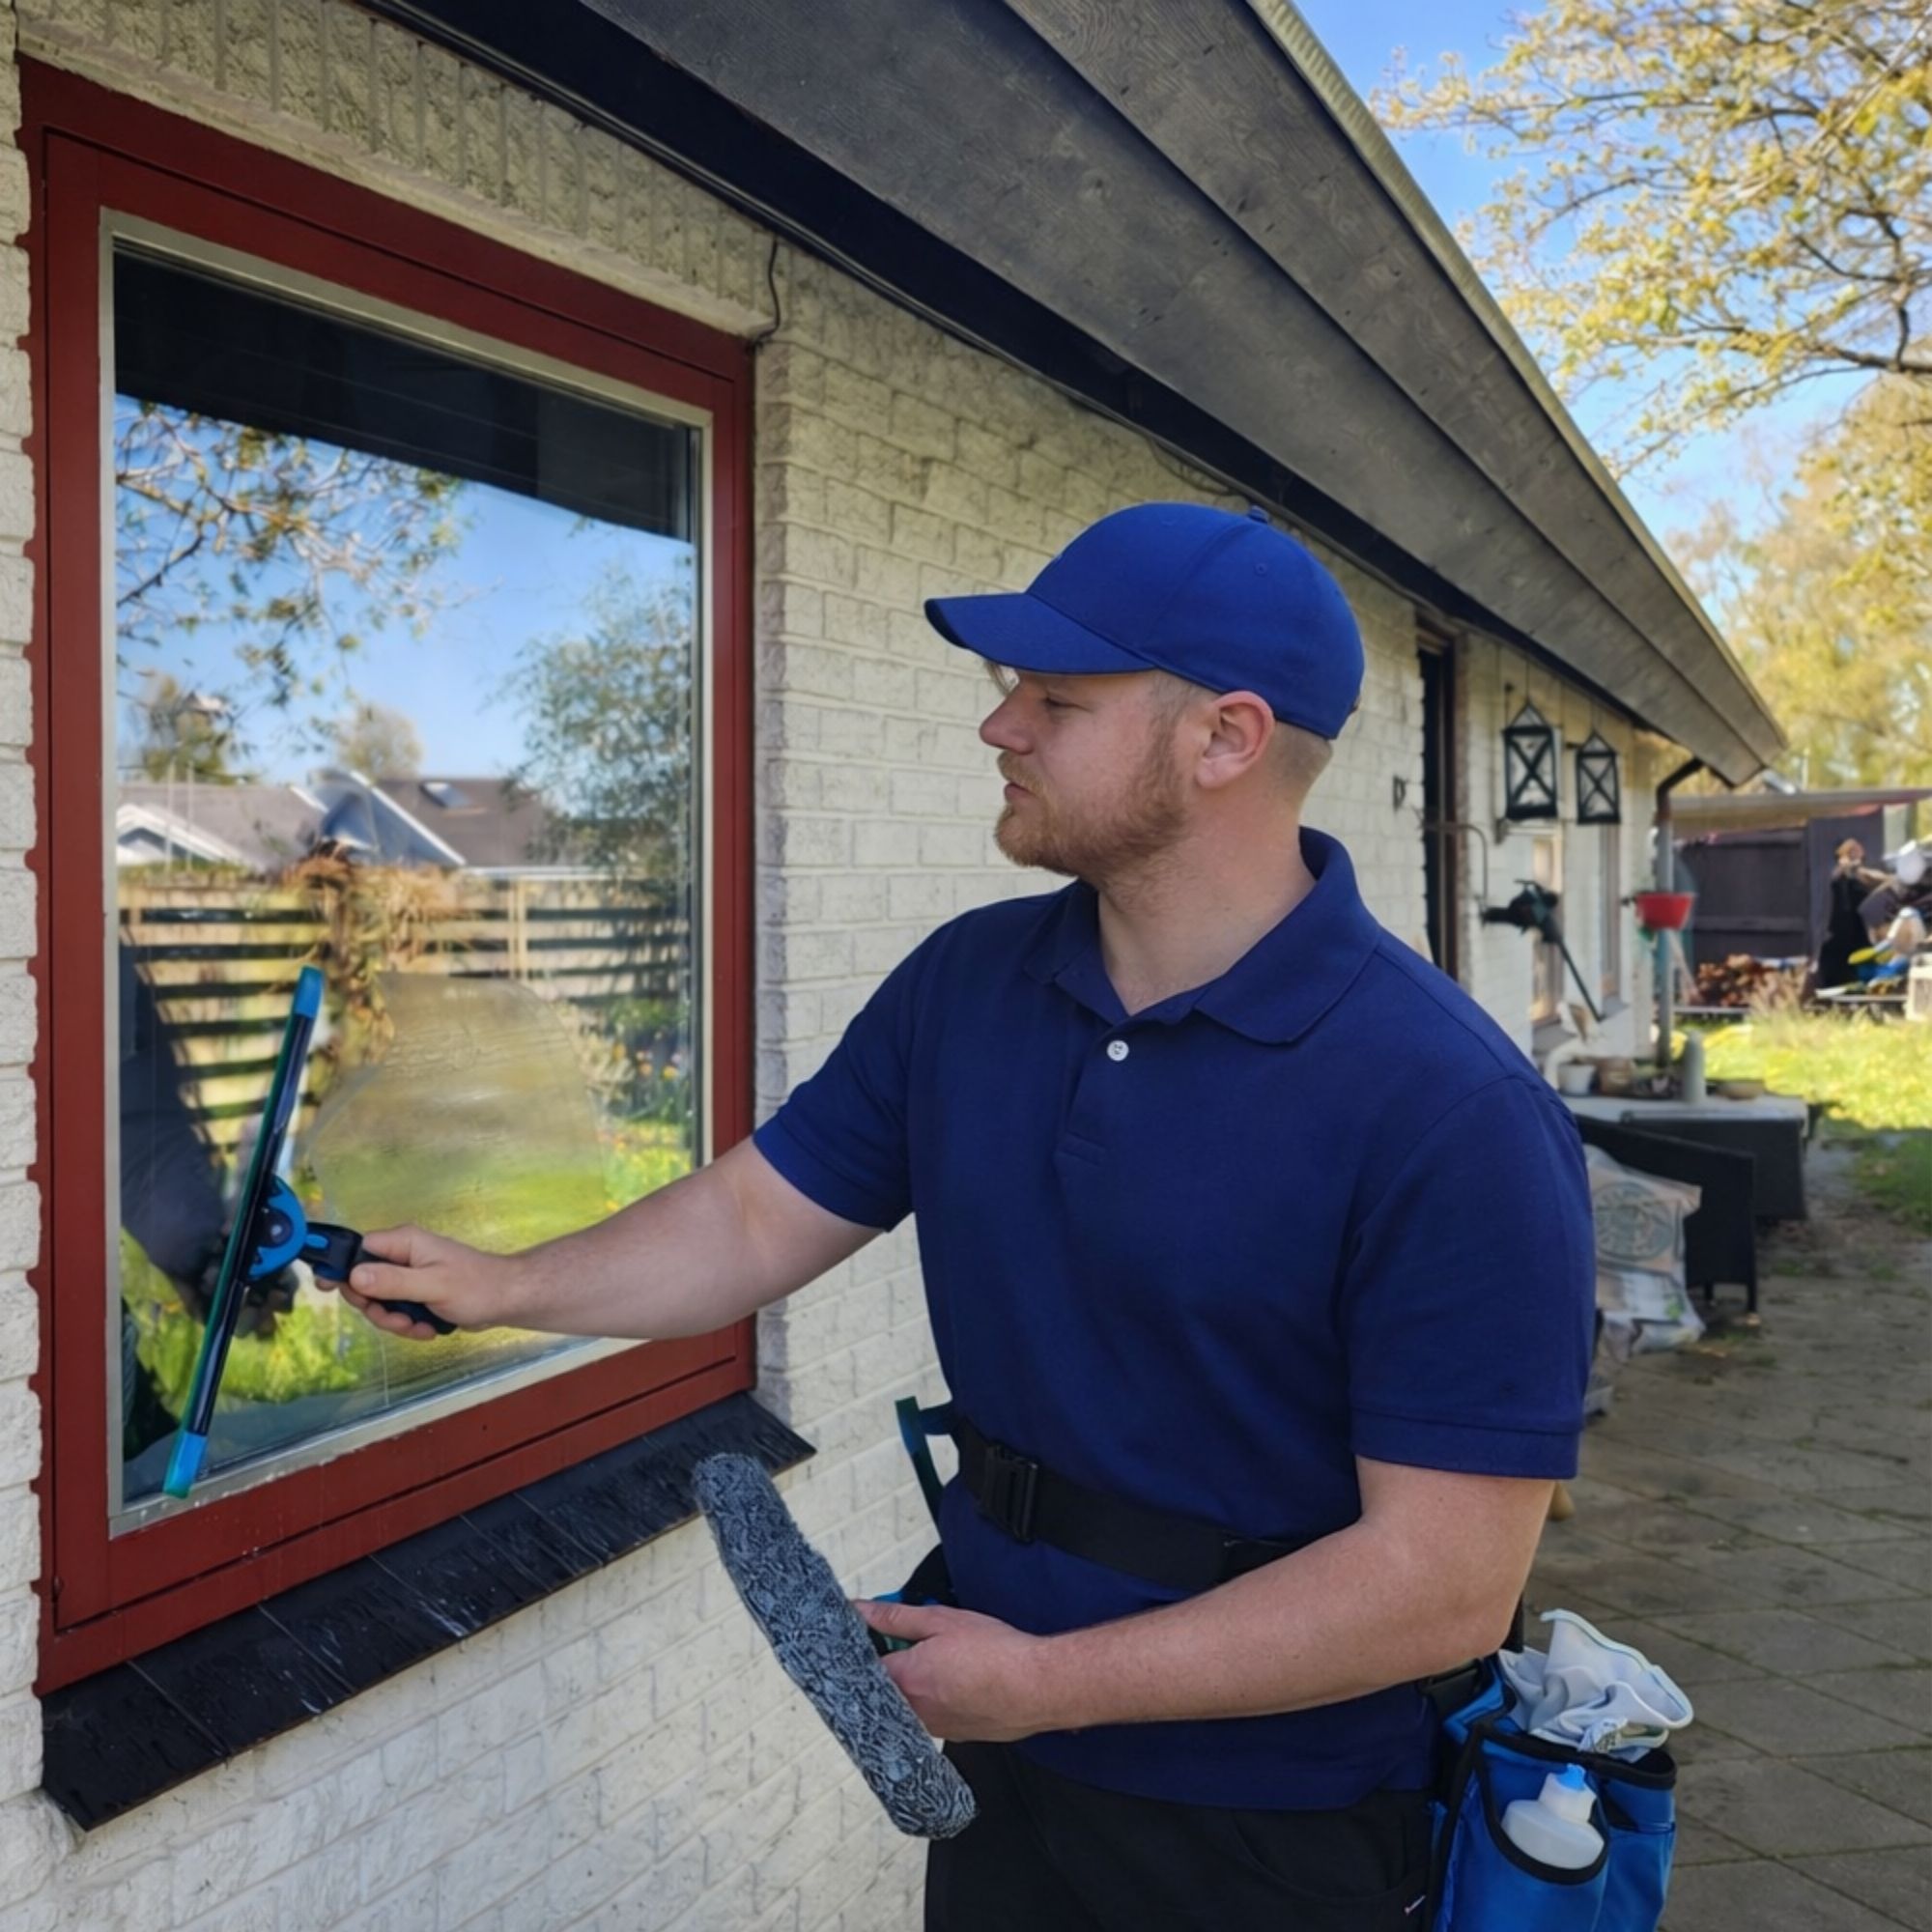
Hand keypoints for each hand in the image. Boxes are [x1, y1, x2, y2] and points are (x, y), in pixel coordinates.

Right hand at [338, 1224, 511, 1339]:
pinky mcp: (416, 1294)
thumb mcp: (432, 1285)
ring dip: (394, 1320)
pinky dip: (408, 1324)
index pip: (357, 1249)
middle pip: (363, 1281)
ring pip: (379, 1301)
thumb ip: (393, 1281)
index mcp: (404, 1242)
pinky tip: (428, 1328)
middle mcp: (403, 1256)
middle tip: (397, 1319)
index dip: (341, 1269)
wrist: (506, 1300)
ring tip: (419, 1326)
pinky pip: (396, 1311)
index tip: (329, 1289)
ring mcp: (409, 1276)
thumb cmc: (476, 1287)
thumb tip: (354, 1276)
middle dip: (376, 1307)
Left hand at [853, 1599, 1055, 1742]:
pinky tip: (959, 1680)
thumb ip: (895, 1617)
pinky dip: (936, 1697)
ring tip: (945, 1659)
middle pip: (885, 1685)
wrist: (1036, 1687)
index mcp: (904, 1680)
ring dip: (916, 1681)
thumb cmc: (995, 1654)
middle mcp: (913, 1711)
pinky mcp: (954, 1736)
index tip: (876, 1631)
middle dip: (895, 1661)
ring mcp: (933, 1728)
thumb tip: (861, 1610)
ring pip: (908, 1702)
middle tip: (919, 1640)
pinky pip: (931, 1715)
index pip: (864, 1664)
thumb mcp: (941, 1620)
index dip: (869, 1644)